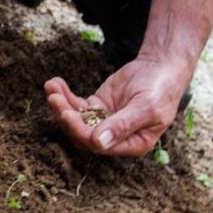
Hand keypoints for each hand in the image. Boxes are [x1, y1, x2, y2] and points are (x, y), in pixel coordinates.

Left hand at [44, 54, 192, 155]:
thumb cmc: (160, 89)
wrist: (161, 67)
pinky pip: (76, 105)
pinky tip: (55, 83)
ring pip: (76, 119)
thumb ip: (123, 125)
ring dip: (61, 104)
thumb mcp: (146, 107)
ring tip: (51, 87)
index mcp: (132, 144)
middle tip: (54, 98)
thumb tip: (99, 143)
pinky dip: (64, 95)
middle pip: (82, 133)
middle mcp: (115, 137)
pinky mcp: (97, 106)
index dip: (80, 131)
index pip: (99, 145)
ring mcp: (103, 121)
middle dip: (65, 116)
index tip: (67, 114)